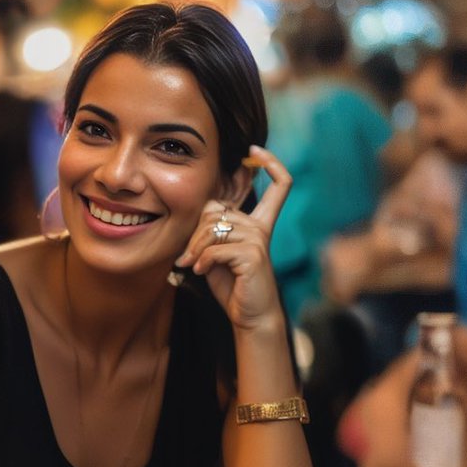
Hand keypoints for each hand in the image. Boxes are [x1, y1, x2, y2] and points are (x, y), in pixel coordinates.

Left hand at [176, 145, 290, 330]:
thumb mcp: (217, 250)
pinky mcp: (253, 255)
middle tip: (188, 256)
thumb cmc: (231, 283)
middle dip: (195, 233)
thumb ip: (212, 228)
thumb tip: (203, 209)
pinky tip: (202, 272)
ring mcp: (259, 240)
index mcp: (258, 223)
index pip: (279, 186)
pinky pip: (215, 248)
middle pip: (216, 211)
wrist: (248, 315)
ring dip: (195, 250)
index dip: (271, 163)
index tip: (254, 152)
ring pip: (212, 230)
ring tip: (192, 265)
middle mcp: (261, 228)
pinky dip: (202, 261)